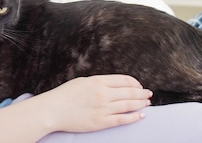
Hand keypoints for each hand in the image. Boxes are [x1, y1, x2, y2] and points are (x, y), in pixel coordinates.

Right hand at [37, 75, 151, 132]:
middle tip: (149, 94)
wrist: (52, 110)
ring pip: (128, 105)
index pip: (123, 80)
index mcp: (98, 81)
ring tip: (147, 103)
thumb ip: (98, 83)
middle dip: (141, 93)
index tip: (139, 85)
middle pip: (129, 92)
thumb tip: (113, 85)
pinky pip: (122, 119)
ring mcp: (103, 108)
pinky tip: (141, 115)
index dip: (134, 83)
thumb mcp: (82, 82)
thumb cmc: (64, 95)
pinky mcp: (101, 122)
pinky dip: (134, 117)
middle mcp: (102, 94)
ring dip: (140, 103)